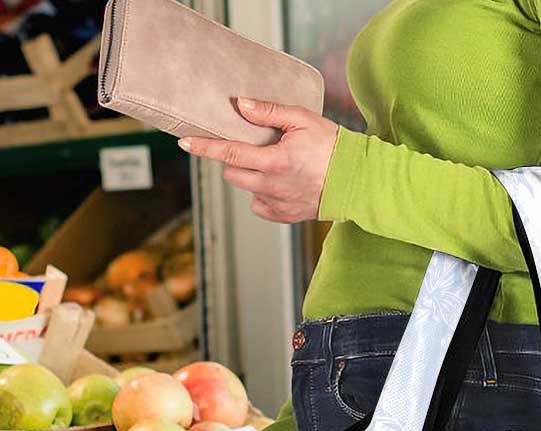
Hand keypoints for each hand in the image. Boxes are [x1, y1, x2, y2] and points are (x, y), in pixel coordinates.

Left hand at [178, 97, 338, 222]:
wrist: (356, 181)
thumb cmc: (332, 146)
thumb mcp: (302, 119)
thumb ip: (268, 112)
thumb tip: (240, 105)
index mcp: (274, 161)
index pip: (229, 153)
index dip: (204, 147)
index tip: (185, 143)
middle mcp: (271, 186)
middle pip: (232, 173)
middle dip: (233, 159)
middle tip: (252, 147)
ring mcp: (276, 204)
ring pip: (246, 188)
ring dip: (250, 175)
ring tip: (273, 164)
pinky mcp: (283, 216)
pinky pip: (259, 204)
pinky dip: (263, 193)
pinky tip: (280, 183)